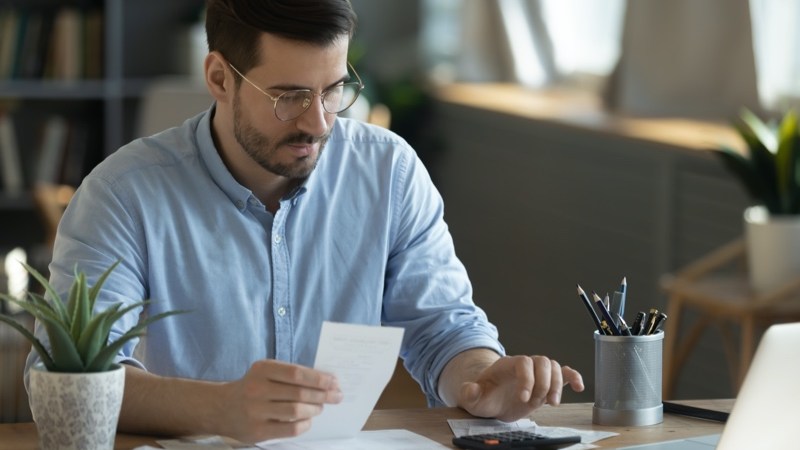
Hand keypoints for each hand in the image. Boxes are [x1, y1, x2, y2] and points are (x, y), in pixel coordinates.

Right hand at [221, 359, 342, 442]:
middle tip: (336, 396)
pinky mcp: (257, 431)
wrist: (222, 408)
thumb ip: (291, 375)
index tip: (334, 381)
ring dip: (314, 409)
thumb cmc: (254, 387)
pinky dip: (304, 424)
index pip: (297, 373)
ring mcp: (256, 411)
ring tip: (320, 407)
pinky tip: (308, 420)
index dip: (319, 378)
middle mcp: (256, 389)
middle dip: (323, 395)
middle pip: (299, 393)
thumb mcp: (267, 373)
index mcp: (262, 369)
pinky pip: (290, 429)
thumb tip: (326, 381)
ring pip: (296, 411)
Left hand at [456, 355, 583, 421]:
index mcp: (507, 365)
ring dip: (557, 385)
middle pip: (542, 361)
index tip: (523, 398)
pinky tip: (579, 387)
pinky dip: (573, 377)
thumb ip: (470, 393)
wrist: (491, 400)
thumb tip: (470, 390)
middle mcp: (524, 366)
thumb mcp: (473, 398)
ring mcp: (536, 374)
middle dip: (544, 383)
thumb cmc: (483, 396)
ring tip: (551, 403)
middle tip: (539, 403)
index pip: (523, 362)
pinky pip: (563, 373)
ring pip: (554, 367)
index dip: (527, 379)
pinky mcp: (545, 383)